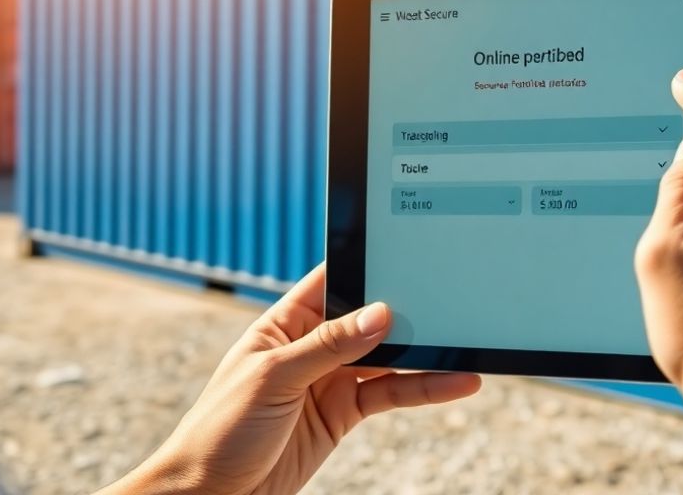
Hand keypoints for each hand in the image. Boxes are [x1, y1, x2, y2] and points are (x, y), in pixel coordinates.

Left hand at [100, 264, 480, 494]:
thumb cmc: (219, 431)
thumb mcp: (273, 378)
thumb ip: (328, 345)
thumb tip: (380, 314)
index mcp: (283, 323)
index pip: (332, 280)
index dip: (367, 264)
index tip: (408, 250)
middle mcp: (310, 346)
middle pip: (368, 318)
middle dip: (406, 308)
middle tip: (448, 297)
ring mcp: (330, 380)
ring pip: (388, 357)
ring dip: (424, 352)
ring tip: (464, 343)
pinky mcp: (345, 414)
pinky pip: (392, 394)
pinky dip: (425, 389)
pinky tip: (455, 383)